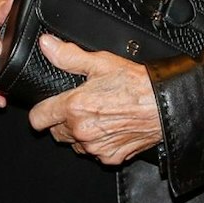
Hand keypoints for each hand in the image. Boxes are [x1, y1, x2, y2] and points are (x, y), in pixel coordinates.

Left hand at [27, 35, 161, 164]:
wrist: (165, 105)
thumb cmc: (137, 84)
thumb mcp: (101, 63)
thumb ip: (68, 56)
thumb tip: (47, 45)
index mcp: (74, 107)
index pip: (38, 118)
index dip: (41, 111)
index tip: (47, 107)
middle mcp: (81, 130)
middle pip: (56, 132)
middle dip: (63, 121)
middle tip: (81, 106)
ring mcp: (95, 147)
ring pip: (75, 144)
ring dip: (80, 133)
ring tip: (99, 116)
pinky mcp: (110, 157)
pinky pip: (95, 153)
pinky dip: (99, 143)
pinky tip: (111, 127)